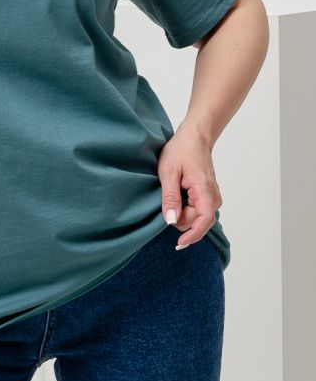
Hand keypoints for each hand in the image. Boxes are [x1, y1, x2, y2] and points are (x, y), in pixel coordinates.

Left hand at [157, 123, 221, 249]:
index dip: (192, 235)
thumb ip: (170, 198)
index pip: (204, 221)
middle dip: (179, 216)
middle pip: (195, 221)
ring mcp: (213, 197)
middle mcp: (213, 197)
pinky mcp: (209, 196)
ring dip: (181, 211)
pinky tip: (178, 192)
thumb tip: (171, 221)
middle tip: (167, 194)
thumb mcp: (168, 172)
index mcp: (204, 191)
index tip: (178, 243)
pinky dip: (185, 207)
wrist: (195, 137)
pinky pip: (197, 210)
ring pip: (195, 217)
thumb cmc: (181, 150)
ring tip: (173, 189)